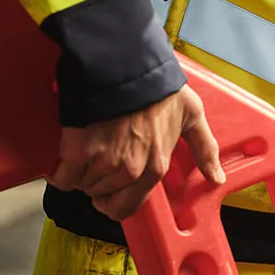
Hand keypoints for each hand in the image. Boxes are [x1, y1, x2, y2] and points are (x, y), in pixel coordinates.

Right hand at [49, 84, 224, 220]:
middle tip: (99, 156)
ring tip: (87, 147)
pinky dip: (59, 170)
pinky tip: (66, 154)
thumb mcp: (191, 115)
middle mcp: (129, 172)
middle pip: (101, 195)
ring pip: (82, 185)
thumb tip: (216, 178)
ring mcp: (101, 163)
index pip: (126, 207)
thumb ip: (204, 149)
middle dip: (98, 181)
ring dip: (80, 172)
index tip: (108, 190)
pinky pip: (61, 177)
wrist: (125, 66)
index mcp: (155, 168)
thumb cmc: (158, 88)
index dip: (114, 201)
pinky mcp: (76, 152)